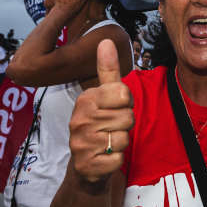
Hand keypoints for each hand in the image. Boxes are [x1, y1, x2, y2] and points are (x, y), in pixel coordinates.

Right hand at [68, 39, 133, 183]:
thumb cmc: (100, 126)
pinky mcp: (86, 166)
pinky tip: (105, 158)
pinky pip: (118, 159)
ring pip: (124, 138)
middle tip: (111, 129)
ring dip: (121, 143)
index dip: (126, 104)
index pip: (124, 94)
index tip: (115, 109)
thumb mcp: (104, 97)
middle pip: (127, 117)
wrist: (86, 166)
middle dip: (125, 125)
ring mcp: (80, 143)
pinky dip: (116, 161)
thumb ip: (108, 70)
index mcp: (85, 99)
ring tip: (107, 143)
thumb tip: (106, 39)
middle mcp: (78, 119)